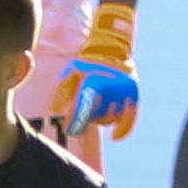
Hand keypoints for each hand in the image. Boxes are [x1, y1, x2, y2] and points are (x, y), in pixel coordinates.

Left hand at [51, 3, 140, 141]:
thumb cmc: (87, 63)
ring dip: (100, 119)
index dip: (76, 122)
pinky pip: (130, 119)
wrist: (111, 49)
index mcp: (96, 83)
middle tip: (78, 119)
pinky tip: (115, 138)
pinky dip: (123, 130)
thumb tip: (54, 109)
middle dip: (86, 119)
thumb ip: (62, 92)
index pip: (85, 110)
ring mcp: (124, 94)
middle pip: (97, 116)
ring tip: (93, 111)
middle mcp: (112, 90)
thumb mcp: (70, 72)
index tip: (69, 130)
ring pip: (110, 118)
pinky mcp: (133, 97)